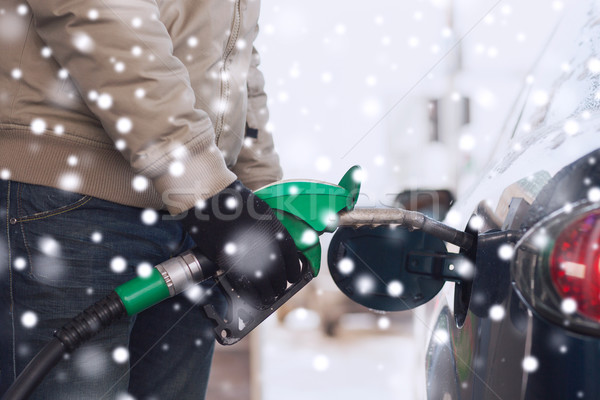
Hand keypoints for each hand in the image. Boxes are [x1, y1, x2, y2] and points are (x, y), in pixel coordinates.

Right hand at [180, 181, 301, 306]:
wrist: (213, 198)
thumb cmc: (237, 202)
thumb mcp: (263, 212)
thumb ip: (272, 231)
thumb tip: (277, 249)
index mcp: (277, 233)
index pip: (291, 260)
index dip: (293, 271)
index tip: (292, 277)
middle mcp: (266, 247)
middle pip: (279, 275)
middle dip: (280, 285)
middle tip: (279, 289)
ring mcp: (248, 256)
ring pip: (263, 284)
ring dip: (267, 294)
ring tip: (267, 298)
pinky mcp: (230, 263)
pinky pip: (244, 284)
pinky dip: (249, 292)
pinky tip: (251, 295)